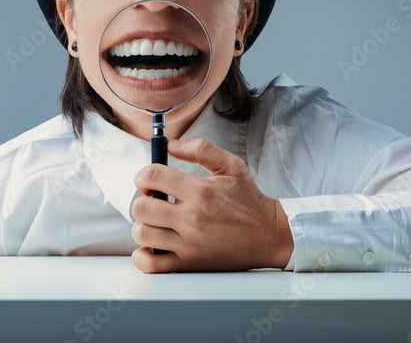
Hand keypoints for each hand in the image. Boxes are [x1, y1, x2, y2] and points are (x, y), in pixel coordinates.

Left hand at [130, 137, 293, 272]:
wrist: (269, 235)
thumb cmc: (248, 200)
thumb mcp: (231, 165)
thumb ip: (200, 149)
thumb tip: (170, 144)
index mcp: (200, 191)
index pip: (152, 176)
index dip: (143, 175)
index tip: (147, 180)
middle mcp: (192, 218)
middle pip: (141, 207)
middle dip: (141, 200)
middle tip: (153, 201)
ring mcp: (189, 244)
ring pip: (142, 234)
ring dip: (142, 225)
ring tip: (156, 222)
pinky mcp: (189, 264)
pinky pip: (151, 264)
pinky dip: (142, 256)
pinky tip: (152, 245)